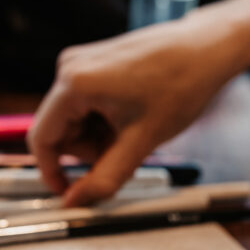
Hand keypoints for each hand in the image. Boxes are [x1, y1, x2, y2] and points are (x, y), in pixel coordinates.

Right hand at [28, 14, 247, 207]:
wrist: (207, 48)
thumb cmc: (181, 83)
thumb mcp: (141, 141)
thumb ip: (104, 178)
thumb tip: (75, 202)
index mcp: (75, 83)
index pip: (41, 139)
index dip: (51, 172)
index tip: (68, 192)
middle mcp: (70, 68)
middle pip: (58, 130)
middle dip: (87, 152)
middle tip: (123, 157)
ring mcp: (81, 62)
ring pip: (73, 119)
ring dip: (97, 137)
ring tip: (133, 135)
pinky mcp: (93, 62)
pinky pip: (84, 103)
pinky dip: (103, 121)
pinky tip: (132, 119)